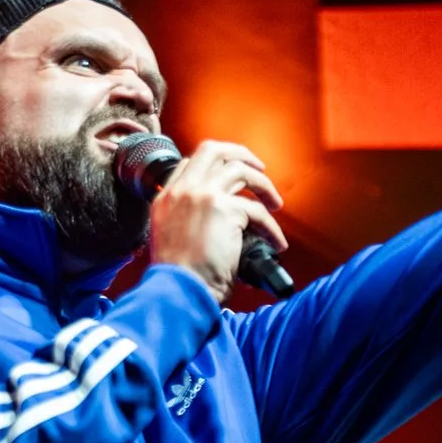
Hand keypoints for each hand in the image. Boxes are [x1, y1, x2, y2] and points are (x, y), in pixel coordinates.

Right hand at [148, 140, 286, 305]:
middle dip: (241, 154)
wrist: (178, 291)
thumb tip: (210, 216)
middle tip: (259, 168)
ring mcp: (202, 196)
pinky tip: (276, 242)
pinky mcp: (224, 210)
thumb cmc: (177, 278)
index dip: (214, 166)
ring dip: (264, 185)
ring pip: (240, 170)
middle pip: (214, 150)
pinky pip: (256, 210)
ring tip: (275, 203)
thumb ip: (182, 220)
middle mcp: (182, 191)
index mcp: (165, 198)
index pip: (190, 163)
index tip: (230, 178)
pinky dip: (271, 227)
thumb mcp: (167, 240)